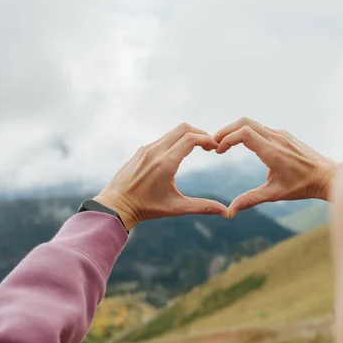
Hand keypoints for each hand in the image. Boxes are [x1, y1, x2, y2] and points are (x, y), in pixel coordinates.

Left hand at [94, 123, 228, 229]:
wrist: (116, 205)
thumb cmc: (147, 208)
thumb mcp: (177, 208)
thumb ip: (202, 207)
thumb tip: (226, 213)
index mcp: (165, 163)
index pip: (191, 139)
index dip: (207, 140)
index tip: (215, 148)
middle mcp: (155, 152)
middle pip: (183, 129)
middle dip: (200, 133)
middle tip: (209, 145)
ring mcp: (146, 149)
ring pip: (172, 133)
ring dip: (188, 136)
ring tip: (198, 148)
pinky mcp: (141, 151)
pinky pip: (162, 139)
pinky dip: (176, 141)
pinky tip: (181, 153)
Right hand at [214, 118, 336, 216]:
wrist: (327, 176)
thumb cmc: (303, 186)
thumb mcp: (275, 194)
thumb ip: (251, 200)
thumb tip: (230, 212)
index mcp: (273, 152)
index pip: (244, 133)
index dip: (227, 139)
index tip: (218, 151)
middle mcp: (277, 138)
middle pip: (245, 122)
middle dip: (226, 130)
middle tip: (214, 143)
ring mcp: (282, 134)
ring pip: (253, 123)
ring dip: (236, 130)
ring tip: (224, 144)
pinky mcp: (285, 135)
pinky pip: (262, 128)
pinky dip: (247, 132)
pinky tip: (242, 144)